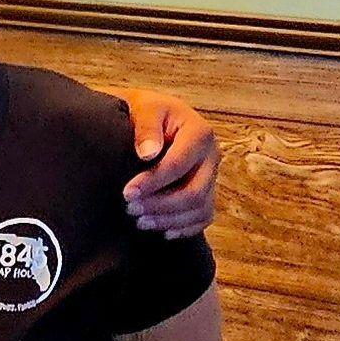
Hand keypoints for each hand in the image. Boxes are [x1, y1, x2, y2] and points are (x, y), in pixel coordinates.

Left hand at [119, 88, 219, 238]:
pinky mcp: (206, 189)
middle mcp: (211, 156)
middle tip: (130, 209)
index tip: (127, 193)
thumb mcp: (144, 108)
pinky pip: (204, 216)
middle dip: (161, 205)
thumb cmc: (146, 111)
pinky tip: (163, 232)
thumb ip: (146, 127)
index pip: (178, 165)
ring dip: (170, 219)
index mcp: (200, 133)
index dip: (152, 182)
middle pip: (194, 192)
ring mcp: (211, 175)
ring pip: (200, 208)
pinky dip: (186, 227)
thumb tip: (147, 153)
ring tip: (139, 221)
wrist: (152, 115)